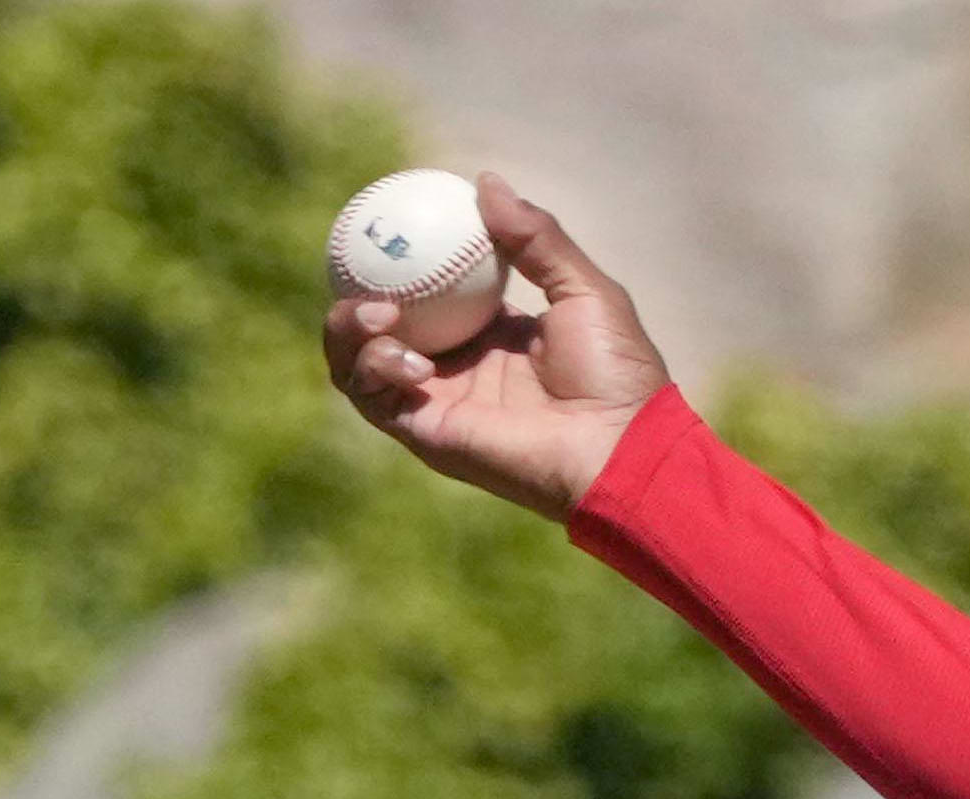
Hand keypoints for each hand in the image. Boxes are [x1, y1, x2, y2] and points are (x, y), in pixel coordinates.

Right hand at [319, 174, 664, 522]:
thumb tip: (484, 182)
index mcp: (488, 330)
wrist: (620, 446)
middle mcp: (455, 364)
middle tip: (361, 261)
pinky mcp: (424, 432)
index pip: (425, 288)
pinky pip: (370, 396)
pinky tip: (412, 359)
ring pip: (356, 360)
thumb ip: (535, 236)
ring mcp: (435, 398)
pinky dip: (374, 367)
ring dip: (348, 329)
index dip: (397, 256)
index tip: (384, 218)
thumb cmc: (615, 372)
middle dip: (352, 290)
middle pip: (376, 322)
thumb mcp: (582, 287)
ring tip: (380, 312)